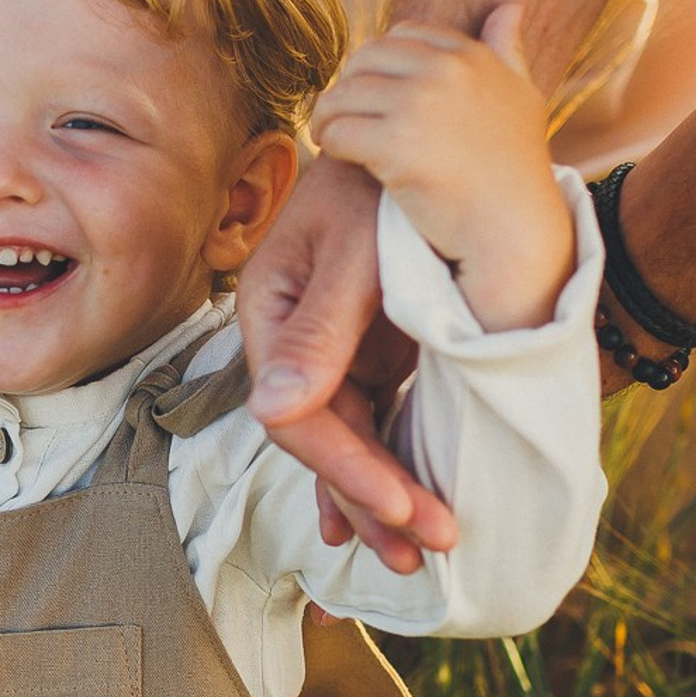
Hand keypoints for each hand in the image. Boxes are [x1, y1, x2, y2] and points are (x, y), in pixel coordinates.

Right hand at [238, 156, 456, 572]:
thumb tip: (272, 413)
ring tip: (419, 554)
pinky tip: (388, 517)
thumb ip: (319, 334)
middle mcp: (289, 343)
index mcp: (271, 315)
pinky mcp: (362, 354)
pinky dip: (381, 468)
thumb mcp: (357, 255)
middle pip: (321, 440)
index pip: (297, 417)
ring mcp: (326, 352)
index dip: (349, 470)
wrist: (417, 142)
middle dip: (371, 500)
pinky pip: (368, 425)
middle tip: (424, 552)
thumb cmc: (382, 187)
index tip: (404, 509)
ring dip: (379, 498)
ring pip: (345, 441)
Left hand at [311, 6, 573, 332]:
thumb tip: (507, 8)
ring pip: (344, 94)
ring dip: (329, 115)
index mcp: (470, 56)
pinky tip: (336, 154)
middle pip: (366, 59)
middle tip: (340, 113)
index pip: (403, 35)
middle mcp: (445, 72)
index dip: (379, 63)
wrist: (513, 227)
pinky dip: (330, 143)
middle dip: (347, 84)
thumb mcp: (522, 96)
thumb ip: (508, 50)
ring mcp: (419, 107)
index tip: (373, 92)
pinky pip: (340, 132)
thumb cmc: (515, 168)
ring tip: (330, 134)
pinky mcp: (395, 147)